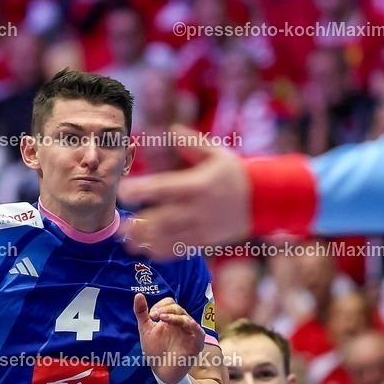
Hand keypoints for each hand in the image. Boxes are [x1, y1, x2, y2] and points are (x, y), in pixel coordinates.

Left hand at [119, 124, 249, 258]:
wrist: (265, 199)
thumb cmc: (236, 173)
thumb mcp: (218, 154)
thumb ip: (193, 143)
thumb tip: (172, 130)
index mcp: (198, 185)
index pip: (165, 188)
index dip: (143, 190)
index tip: (124, 191)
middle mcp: (198, 209)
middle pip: (163, 220)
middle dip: (140, 225)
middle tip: (119, 227)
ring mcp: (202, 227)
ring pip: (170, 239)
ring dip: (146, 243)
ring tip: (128, 243)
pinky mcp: (205, 240)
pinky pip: (181, 250)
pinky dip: (162, 253)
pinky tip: (146, 252)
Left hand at [134, 294, 203, 383]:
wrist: (160, 371)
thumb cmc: (155, 350)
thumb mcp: (145, 329)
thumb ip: (142, 312)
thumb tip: (138, 294)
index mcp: (171, 318)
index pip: (170, 303)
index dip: (161, 305)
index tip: (151, 315)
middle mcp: (181, 323)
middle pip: (178, 309)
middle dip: (165, 310)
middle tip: (154, 316)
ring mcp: (190, 333)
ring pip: (186, 319)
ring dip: (174, 317)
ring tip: (162, 318)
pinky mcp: (196, 344)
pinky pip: (198, 332)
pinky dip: (193, 326)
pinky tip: (187, 324)